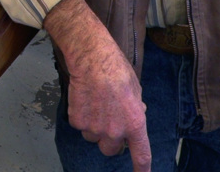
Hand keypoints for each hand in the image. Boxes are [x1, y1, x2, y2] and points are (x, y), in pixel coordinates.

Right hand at [45, 0, 152, 171]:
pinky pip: (80, 126)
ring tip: (95, 102)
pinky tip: (84, 98)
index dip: (142, 169)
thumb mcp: (135, 88)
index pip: (141, 155)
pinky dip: (81, 116)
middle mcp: (115, 131)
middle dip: (110, 138)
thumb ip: (135, 108)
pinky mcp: (78, 121)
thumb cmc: (115, 68)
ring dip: (94, 126)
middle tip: (108, 118)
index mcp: (135, 123)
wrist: (92, 58)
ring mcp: (95, 128)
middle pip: (111, 149)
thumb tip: (134, 115)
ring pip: (93, 137)